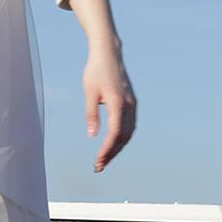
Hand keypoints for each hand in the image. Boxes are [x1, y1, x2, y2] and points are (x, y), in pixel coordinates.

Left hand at [82, 45, 136, 171]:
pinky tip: (113, 145)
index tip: (98, 161)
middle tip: (98, 166)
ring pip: (129, 133)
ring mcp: (132, 104)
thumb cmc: (95, 71)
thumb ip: (91, 114)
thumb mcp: (89, 92)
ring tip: (104, 159)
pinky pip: (130, 125)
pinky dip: (122, 138)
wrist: (108, 54)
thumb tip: (92, 135)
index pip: (114, 133)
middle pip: (124, 137)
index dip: (107, 150)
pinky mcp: (131, 102)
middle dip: (112, 153)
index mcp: (118, 103)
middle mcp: (128, 105)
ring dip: (118, 148)